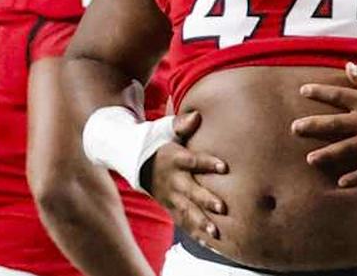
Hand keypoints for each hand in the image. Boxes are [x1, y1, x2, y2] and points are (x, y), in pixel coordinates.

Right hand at [141, 111, 228, 245]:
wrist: (132, 160)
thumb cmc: (156, 141)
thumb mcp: (165, 129)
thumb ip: (181, 123)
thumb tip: (197, 115)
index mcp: (174, 158)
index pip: (192, 161)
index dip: (207, 163)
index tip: (224, 166)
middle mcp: (172, 180)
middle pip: (191, 191)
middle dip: (206, 200)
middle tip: (222, 207)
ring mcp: (170, 196)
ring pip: (187, 210)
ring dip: (201, 221)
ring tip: (216, 232)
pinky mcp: (169, 206)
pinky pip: (181, 221)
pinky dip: (193, 231)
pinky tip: (208, 241)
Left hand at [290, 62, 356, 187]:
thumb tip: (346, 66)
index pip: (338, 95)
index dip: (320, 92)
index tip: (302, 91)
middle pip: (335, 124)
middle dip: (313, 126)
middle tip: (294, 129)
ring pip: (347, 149)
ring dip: (328, 155)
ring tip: (310, 159)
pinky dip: (355, 177)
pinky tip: (340, 182)